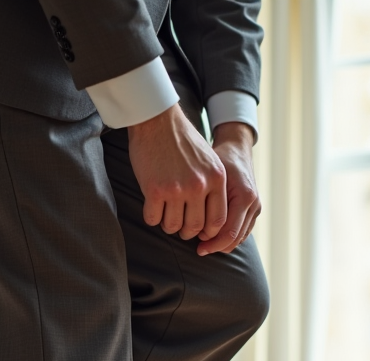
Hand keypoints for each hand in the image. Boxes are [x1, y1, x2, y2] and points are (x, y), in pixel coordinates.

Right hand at [128, 105, 227, 242]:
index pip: (218, 220)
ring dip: (168, 225)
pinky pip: (153, 218)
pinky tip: (152, 207)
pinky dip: (152, 217)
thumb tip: (210, 216)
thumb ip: (213, 184)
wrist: (157, 119)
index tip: (199, 231)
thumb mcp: (209, 159)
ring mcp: (177, 189)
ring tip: (165, 216)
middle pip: (195, 226)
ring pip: (173, 226)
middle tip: (179, 226)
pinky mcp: (154, 190)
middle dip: (186, 232)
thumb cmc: (181, 138)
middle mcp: (199, 185)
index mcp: (216, 178)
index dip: (208, 231)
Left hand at [197, 122, 259, 255]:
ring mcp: (256, 207)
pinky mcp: (255, 210)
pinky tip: (213, 237)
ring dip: (222, 244)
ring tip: (204, 244)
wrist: (237, 149)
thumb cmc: (219, 159)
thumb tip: (190, 224)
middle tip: (199, 249)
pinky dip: (228, 238)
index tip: (197, 246)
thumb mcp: (209, 175)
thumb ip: (204, 199)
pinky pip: (242, 232)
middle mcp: (253, 204)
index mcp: (244, 196)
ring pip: (239, 238)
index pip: (229, 232)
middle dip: (216, 247)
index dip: (212, 243)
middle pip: (235, 239)